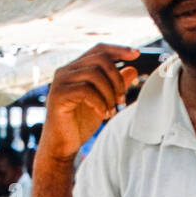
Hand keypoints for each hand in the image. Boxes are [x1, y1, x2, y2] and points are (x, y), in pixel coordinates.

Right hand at [38, 44, 139, 163]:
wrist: (62, 146)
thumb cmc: (79, 125)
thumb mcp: (104, 102)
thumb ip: (115, 85)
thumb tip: (133, 69)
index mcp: (76, 69)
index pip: (99, 50)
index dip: (119, 49)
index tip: (136, 54)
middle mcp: (66, 71)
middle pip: (100, 59)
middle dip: (117, 78)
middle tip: (122, 99)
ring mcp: (61, 81)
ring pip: (94, 73)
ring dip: (109, 92)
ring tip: (112, 110)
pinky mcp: (58, 95)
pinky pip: (86, 90)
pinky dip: (99, 101)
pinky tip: (103, 114)